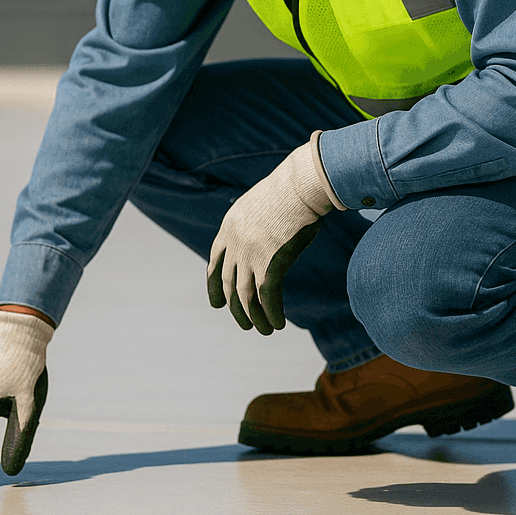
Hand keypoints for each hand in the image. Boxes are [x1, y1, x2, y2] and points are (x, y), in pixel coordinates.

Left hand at [207, 132, 340, 334]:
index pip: (215, 262)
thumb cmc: (291, 190)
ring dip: (254, 317)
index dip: (214, 285)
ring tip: (264, 330)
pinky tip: (278, 324)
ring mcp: (250, 254)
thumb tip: (266, 232)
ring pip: (247, 297)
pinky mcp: (270, 263)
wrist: (301, 184)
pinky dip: (272, 313)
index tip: (217, 303)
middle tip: (245, 324)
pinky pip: (267, 297)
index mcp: (229, 227)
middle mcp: (235, 243)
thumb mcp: (263, 202)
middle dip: (236, 308)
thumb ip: (257, 222)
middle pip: (229, 284)